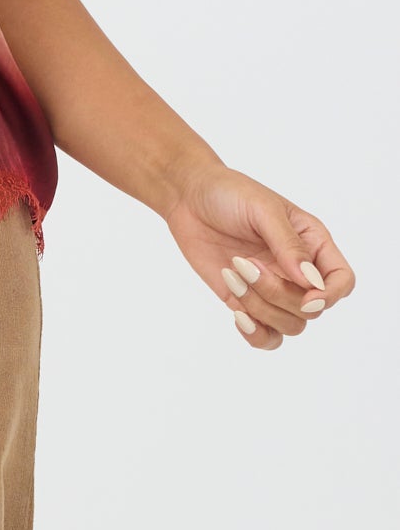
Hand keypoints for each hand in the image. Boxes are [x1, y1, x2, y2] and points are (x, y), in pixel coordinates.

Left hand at [162, 163, 355, 349]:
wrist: (188, 197)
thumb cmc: (229, 192)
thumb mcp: (262, 209)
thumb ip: (289, 245)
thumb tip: (312, 283)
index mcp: (312, 243)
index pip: (342, 281)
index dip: (329, 295)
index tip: (304, 294)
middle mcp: (298, 271)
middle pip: (312, 309)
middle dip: (278, 293)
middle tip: (244, 263)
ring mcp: (274, 288)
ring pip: (290, 325)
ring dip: (260, 308)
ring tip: (233, 272)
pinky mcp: (248, 301)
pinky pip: (266, 336)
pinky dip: (255, 334)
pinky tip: (236, 312)